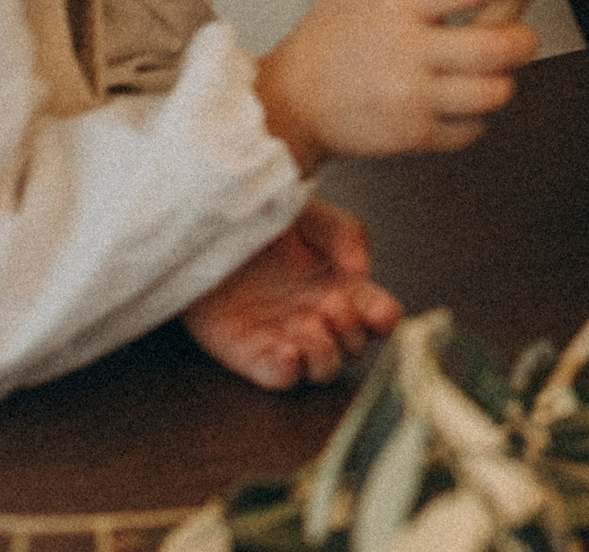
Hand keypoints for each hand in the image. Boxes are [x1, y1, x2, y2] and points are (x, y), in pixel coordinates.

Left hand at [183, 199, 402, 389]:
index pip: (377, 314)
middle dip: (351, 333)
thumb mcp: (311, 212)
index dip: (384, 318)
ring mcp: (283, 336)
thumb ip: (347, 234)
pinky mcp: (247, 351)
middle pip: (354, 349)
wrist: (204, 222)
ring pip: (321, 370)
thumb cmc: (259, 216)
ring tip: (308, 324)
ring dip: (324, 354)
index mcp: (338, 284)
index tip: (380, 311)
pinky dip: (287, 372)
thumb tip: (362, 272)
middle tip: (332, 305)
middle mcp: (315, 315)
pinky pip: (277, 378)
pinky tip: (286, 350)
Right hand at [254, 0, 564, 171]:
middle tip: (519, 35)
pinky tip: (456, 101)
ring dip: (502, 80)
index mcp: (399, 8)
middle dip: (523, 40)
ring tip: (482, 71)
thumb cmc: (323, 48)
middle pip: (494, 46)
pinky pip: (472, 129)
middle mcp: (409, 52)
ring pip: (492, 91)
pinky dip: (476, 117)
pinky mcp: (414, 136)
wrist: (286, 107)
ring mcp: (413, 98)